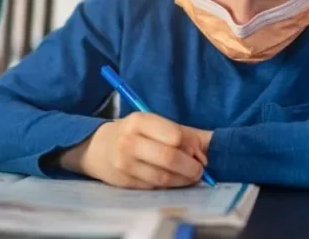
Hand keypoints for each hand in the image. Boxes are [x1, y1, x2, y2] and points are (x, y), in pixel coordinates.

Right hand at [60, 112, 208, 188]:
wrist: (100, 147)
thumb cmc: (137, 134)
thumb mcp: (157, 125)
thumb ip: (186, 135)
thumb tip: (208, 152)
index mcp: (140, 120)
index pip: (175, 135)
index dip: (192, 146)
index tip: (197, 152)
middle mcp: (129, 140)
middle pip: (169, 157)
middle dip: (191, 167)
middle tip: (198, 171)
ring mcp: (124, 163)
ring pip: (163, 177)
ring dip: (182, 180)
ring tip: (189, 177)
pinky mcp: (123, 182)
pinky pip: (154, 188)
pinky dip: (169, 187)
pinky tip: (172, 181)